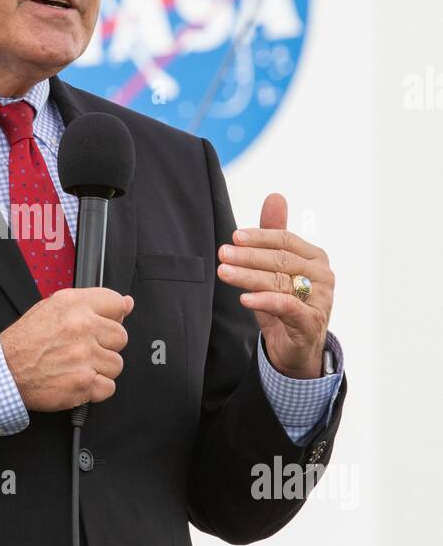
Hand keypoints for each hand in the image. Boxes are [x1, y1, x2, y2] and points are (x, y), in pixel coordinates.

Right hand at [0, 287, 133, 411]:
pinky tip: (77, 381)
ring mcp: (84, 356)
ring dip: (100, 369)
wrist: (5, 371)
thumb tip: (127, 303)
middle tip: (83, 349)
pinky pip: (109, 387)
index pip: (117, 303)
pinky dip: (95, 389)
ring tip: (78, 366)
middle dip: (105, 345)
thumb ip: (91, 304)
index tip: (104, 325)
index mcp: (74, 305)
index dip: (112, 317)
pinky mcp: (83, 383)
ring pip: (117, 364)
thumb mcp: (53, 308)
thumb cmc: (25, 341)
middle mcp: (81, 328)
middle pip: (121, 337)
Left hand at [216, 193, 333, 378]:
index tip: (235, 236)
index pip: (285, 240)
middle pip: (280, 260)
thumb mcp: (277, 268)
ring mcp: (320, 299)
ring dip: (248, 276)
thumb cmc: (285, 304)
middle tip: (223, 253)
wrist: (296, 349)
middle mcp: (322, 276)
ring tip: (225, 272)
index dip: (260, 236)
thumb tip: (275, 196)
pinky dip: (264, 301)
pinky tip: (244, 299)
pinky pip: (286, 307)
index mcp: (315, 258)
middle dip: (248, 256)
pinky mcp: (311, 322)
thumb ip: (274, 235)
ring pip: (279, 282)